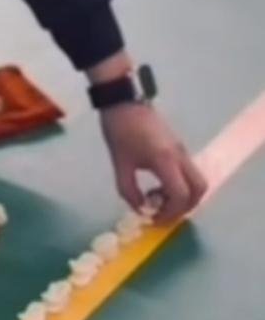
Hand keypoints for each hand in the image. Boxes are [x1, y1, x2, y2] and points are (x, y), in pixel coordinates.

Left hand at [100, 104, 207, 222]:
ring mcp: (182, 151)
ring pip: (196, 181)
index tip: (154, 218)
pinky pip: (188, 173)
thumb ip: (129, 191)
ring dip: (183, 196)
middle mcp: (180, 156)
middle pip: (199, 189)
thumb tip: (140, 209)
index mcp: (165, 160)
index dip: (170, 212)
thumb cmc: (120, 131)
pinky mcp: (178, 148)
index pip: (181, 195)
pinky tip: (158, 186)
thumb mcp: (120, 164)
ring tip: (158, 198)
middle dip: (184, 207)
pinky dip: (179, 186)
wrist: (124, 101)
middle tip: (162, 212)